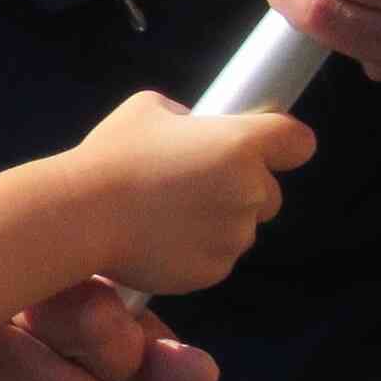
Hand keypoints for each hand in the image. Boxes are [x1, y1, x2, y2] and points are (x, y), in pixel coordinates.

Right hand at [69, 92, 312, 297]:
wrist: (81, 216)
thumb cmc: (111, 157)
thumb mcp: (148, 110)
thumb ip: (187, 119)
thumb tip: (193, 129)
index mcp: (241, 144)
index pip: (298, 143)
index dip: (284, 146)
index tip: (269, 149)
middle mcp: (249, 191)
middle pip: (271, 193)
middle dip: (242, 190)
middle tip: (194, 186)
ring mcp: (234, 235)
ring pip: (242, 228)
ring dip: (218, 222)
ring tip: (167, 214)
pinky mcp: (214, 270)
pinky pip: (217, 258)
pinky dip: (197, 251)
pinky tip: (160, 238)